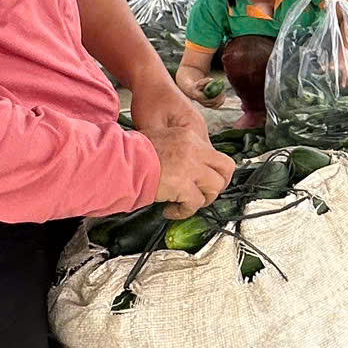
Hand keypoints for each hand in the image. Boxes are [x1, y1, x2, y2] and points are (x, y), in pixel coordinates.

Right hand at [139, 101, 232, 217]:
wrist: (121, 161)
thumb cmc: (131, 153)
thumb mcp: (159, 140)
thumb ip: (178, 150)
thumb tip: (184, 167)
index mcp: (188, 136)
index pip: (213, 153)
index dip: (211, 170)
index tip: (201, 180)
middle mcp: (194, 149)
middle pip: (226, 168)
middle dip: (219, 184)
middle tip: (206, 194)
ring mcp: (191, 167)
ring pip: (215, 188)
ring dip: (202, 199)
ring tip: (185, 203)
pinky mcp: (184, 185)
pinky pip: (196, 204)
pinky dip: (184, 212)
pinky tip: (170, 210)